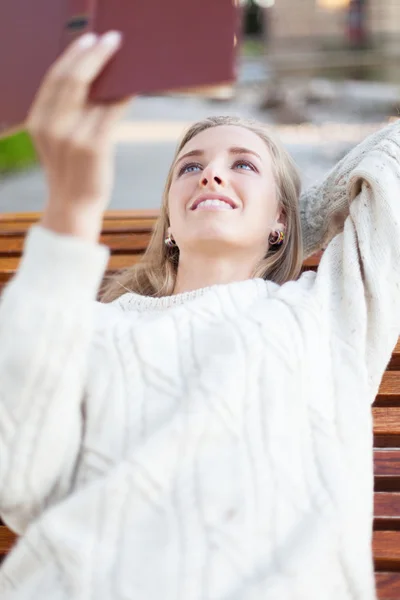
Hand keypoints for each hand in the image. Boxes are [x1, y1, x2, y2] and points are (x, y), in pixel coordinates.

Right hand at [26, 31, 131, 241]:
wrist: (73, 208)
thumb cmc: (72, 173)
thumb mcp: (60, 141)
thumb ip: (69, 114)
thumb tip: (99, 83)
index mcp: (39, 122)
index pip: (54, 79)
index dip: (72, 56)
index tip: (87, 40)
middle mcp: (52, 126)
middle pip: (72, 78)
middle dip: (93, 54)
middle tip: (111, 40)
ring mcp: (72, 136)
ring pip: (93, 91)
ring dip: (110, 68)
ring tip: (124, 56)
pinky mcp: (94, 147)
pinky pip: (111, 111)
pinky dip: (122, 94)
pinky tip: (132, 86)